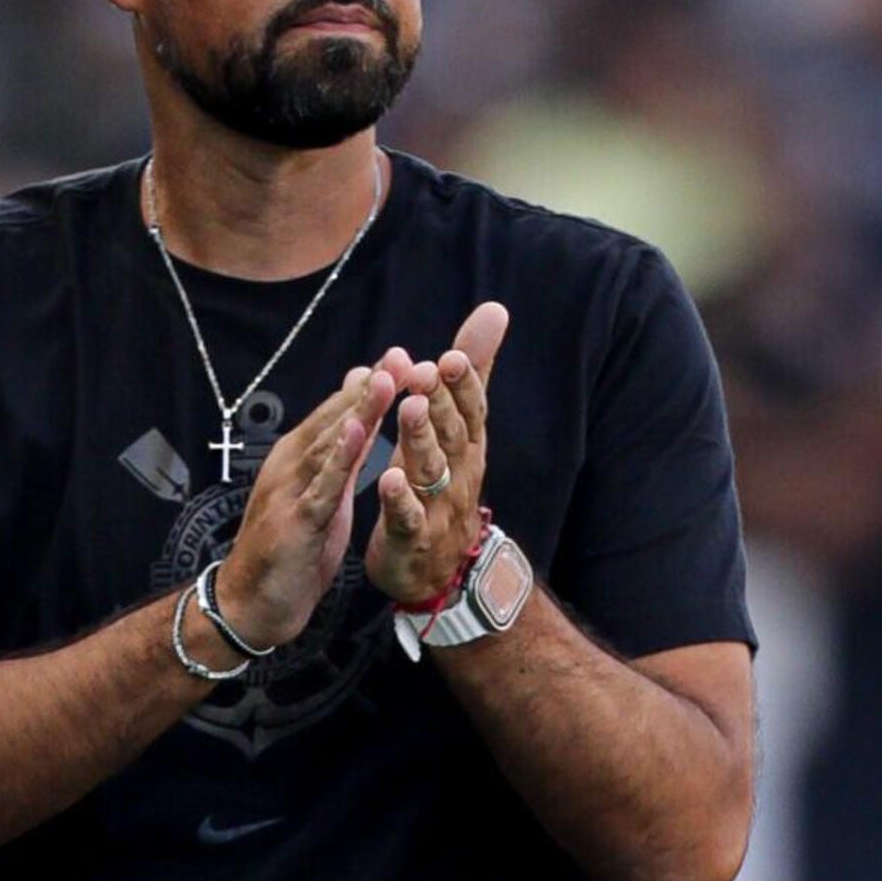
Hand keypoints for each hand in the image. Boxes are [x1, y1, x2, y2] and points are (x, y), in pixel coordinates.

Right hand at [215, 363, 397, 649]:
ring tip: (384, 380)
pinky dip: (339, 458)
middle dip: (370, 387)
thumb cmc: (290, 549)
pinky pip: (321, 486)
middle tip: (402, 355)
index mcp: (299, 457)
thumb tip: (358, 412)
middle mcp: (291, 465)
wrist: (250, 605)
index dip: (371, 385)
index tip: (404, 355)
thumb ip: (340, 453)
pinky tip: (357, 434)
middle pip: (335, 419)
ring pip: (328, 443)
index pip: (339, 413)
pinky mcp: (295, 522)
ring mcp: (290, 491)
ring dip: (357, 411)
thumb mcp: (322, 494)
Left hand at [367, 303, 508, 610]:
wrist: (441, 569)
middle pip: (453, 434)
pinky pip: (407, 517)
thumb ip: (473, 373)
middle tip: (426, 374)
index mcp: (467, 444)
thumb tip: (494, 311)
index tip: (452, 356)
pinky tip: (386, 478)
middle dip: (441, 403)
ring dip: (420, 439)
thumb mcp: (461, 428)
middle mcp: (459, 472)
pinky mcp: (413, 537)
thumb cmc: (445, 486)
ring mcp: (438, 507)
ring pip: (431, 470)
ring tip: (408, 411)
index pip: (472, 409)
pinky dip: (399, 498)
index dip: (466, 385)